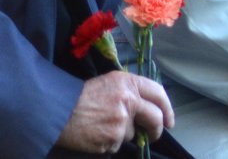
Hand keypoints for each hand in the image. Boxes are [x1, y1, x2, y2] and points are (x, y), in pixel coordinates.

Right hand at [56, 71, 173, 153]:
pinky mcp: (112, 139)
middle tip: (154, 134)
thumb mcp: (109, 83)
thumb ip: (131, 92)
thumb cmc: (82, 96)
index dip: (167, 108)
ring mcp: (121, 121)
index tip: (169, 120)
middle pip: (155, 118)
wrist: (57, 110)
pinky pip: (118, 144)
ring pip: (133, 133)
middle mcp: (129, 100)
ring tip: (103, 125)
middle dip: (157, 129)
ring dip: (123, 134)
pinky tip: (96, 133)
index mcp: (129, 83)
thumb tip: (149, 108)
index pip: (158, 94)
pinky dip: (110, 142)